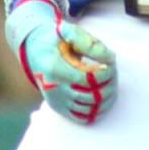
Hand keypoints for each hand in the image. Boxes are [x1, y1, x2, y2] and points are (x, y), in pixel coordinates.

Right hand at [5, 0, 116, 123]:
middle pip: (91, 96)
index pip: (88, 79)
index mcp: (54, 68)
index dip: (105, 73)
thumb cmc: (54, 39)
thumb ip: (88, 42)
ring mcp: (56, 100)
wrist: (34, 50)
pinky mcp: (58, 108)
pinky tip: (104, 99)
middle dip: (109, 84)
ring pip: (90, 108)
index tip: (111, 63)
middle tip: (113, 72)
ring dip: (107, 98)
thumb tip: (110, 57)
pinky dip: (97, 111)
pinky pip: (82, 118)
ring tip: (111, 83)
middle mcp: (54, 89)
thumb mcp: (67, 32)